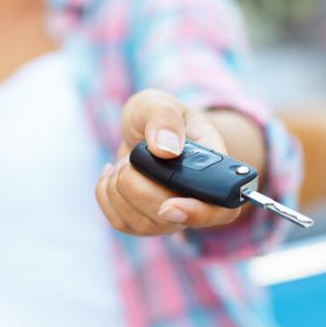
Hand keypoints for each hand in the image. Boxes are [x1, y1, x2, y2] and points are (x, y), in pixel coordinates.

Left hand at [95, 89, 240, 235]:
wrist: (144, 130)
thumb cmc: (159, 117)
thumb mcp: (160, 103)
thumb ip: (164, 118)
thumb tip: (165, 150)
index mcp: (212, 172)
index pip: (220, 210)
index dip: (198, 213)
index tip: (169, 206)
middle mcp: (195, 202)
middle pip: (166, 217)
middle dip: (136, 184)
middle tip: (130, 157)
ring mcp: (170, 217)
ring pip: (141, 223)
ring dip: (118, 187)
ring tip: (124, 163)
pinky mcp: (142, 223)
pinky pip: (120, 221)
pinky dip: (105, 193)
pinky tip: (112, 173)